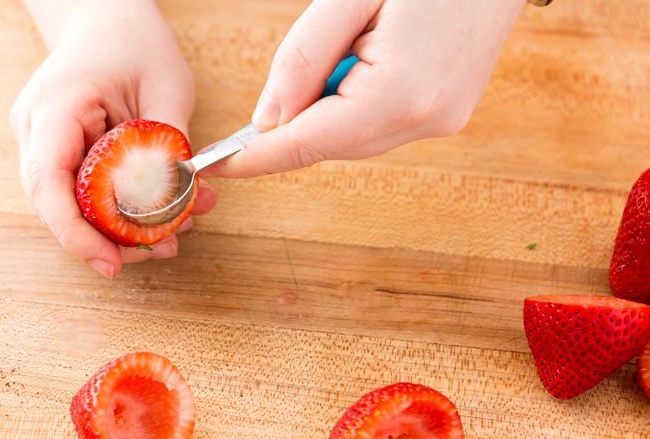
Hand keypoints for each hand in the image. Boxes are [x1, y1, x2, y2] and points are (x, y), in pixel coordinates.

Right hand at [11, 0, 215, 277]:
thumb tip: (179, 206)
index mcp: (56, 106)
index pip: (48, 183)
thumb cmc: (135, 44)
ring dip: (116, 231)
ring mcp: (42, 143)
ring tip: (169, 239)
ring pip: (69, 207)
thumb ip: (168, 148)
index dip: (75, 233)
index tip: (111, 262)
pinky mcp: (58, 154)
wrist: (107, 20)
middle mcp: (36, 129)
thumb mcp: (167, 88)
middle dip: (106, 240)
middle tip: (159, 251)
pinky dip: (115, 214)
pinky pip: (81, 196)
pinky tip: (157, 220)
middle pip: (55, 206)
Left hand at [208, 0, 523, 176]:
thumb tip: (266, 120)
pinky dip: (352, 107)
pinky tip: (364, 60)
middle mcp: (425, 120)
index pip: (307, 145)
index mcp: (400, 94)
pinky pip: (378, 126)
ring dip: (326, 110)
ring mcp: (443, 121)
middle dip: (292, 125)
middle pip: (329, 146)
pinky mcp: (449, 114)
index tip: (216, 164)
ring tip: (349, 47)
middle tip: (272, 94)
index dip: (256, 157)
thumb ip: (302, 59)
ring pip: (352, 139)